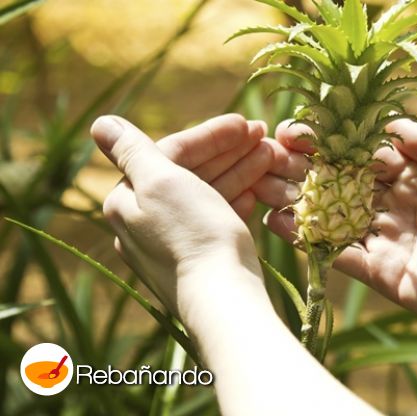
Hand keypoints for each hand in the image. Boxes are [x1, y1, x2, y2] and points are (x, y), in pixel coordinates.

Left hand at [91, 114, 269, 316]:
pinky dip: (234, 202)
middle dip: (227, 152)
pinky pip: (214, 221)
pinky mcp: (197, 260)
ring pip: (205, 196)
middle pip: (188, 174)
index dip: (208, 135)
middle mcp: (144, 223)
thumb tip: (101, 123)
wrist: (223, 299)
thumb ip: (131, 150)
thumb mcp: (160, 182)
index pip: (169, 153)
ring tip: (270, 157)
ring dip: (237, 173)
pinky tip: (254, 194)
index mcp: (128, 202)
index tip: (243, 123)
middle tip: (261, 136)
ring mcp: (172, 244)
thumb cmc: (194, 235)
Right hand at [257, 120, 416, 322]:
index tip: (291, 133)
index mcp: (410, 176)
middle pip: (338, 186)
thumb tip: (387, 123)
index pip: (357, 156)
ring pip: (331, 218)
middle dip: (301, 172)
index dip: (325, 145)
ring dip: (295, 203)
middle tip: (264, 160)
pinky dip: (306, 240)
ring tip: (259, 188)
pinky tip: (276, 222)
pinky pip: (337, 253)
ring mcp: (384, 239)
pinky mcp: (380, 272)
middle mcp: (392, 205)